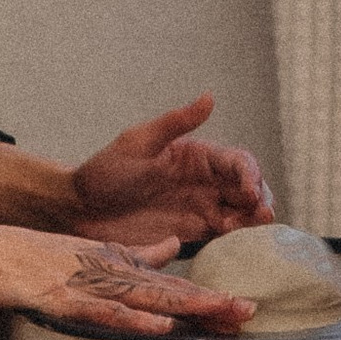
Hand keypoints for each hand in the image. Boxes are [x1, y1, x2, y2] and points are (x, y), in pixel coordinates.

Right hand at [0, 223, 252, 339]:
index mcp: (117, 264)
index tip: (242, 308)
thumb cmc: (30, 258)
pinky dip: (134, 318)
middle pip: (170, 290)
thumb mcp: (89, 252)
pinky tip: (162, 325)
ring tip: (224, 314)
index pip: (171, 284)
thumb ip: (132, 253)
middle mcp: (110, 272)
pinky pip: (104, 311)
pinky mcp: (65, 297)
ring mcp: (89, 284)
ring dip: (187, 306)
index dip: (208, 296)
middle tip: (250, 311)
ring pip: (146, 297)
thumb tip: (169, 249)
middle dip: (211, 302)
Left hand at [71, 95, 271, 246]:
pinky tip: (235, 243)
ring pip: (242, 214)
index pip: (237, 161)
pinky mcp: (192, 234)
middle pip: (248, 189)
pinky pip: (224, 238)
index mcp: (197, 156)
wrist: (79, 210)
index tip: (249, 190)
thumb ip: (176, 123)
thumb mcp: (138, 142)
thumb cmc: (104, 171)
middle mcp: (205, 182)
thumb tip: (210, 96)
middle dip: (260, 200)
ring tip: (252, 229)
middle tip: (261, 215)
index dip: (250, 174)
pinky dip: (237, 240)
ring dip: (253, 222)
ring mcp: (200, 209)